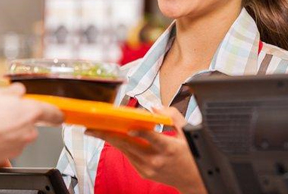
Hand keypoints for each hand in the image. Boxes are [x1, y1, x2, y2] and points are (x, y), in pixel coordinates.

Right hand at [0, 84, 63, 168]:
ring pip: (16, 137)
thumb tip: (16, 92)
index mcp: (30, 112)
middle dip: (18, 119)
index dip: (55, 113)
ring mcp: (16, 147)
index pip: (53, 113)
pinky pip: (4, 149)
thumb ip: (12, 92)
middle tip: (0, 113)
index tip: (57, 115)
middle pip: (29, 125)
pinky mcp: (3, 159)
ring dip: (6, 131)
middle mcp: (27, 132)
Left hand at [86, 107, 206, 193]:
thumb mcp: (188, 133)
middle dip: (109, 135)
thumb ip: (172, 117)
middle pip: (129, 145)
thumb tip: (154, 107)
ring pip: (125, 150)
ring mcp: (148, 168)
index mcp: (169, 148)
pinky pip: (129, 156)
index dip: (139, 132)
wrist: (194, 180)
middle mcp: (156, 160)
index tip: (129, 126)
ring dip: (110, 140)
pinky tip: (112, 137)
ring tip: (96, 130)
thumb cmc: (191, 155)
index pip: (151, 138)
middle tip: (93, 127)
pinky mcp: (144, 172)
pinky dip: (120, 145)